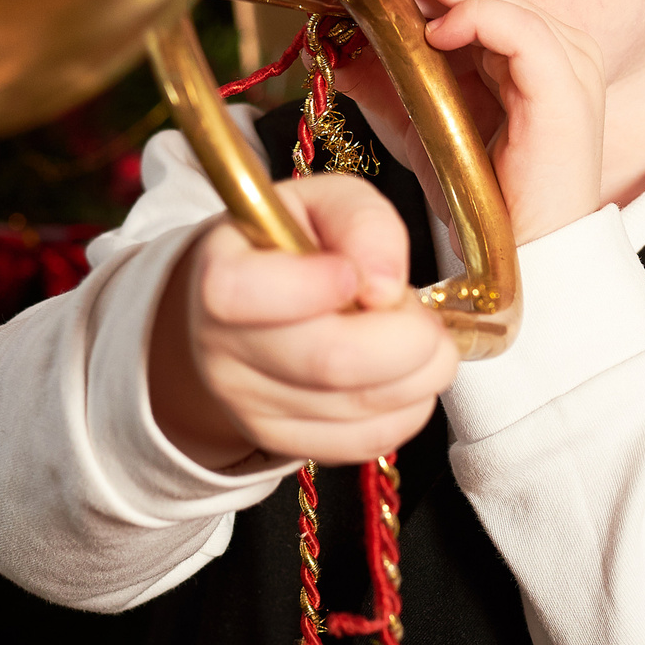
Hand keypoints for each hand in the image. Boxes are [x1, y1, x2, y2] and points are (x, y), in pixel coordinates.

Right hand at [149, 174, 455, 469]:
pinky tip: (406, 374)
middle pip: (328, 362)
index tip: (354, 274)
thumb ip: (361, 220)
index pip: (245, 293)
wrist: (248, 312)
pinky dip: (410, 406)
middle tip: (424, 317)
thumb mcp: (321, 203)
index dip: (315, 285)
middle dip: (407, 338)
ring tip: (418, 338)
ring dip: (419, 373)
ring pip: (359, 408)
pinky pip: (368, 439)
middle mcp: (222, 349)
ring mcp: (251, 406)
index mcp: (221, 274)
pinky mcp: (284, 442)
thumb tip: (384, 283)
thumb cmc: (288, 247)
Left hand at [340, 0, 606, 245]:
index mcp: (526, 45)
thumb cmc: (478, 196)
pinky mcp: (564, 89)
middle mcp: (555, 43)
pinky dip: (475, 19)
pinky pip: (521, 31)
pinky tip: (433, 32)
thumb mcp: (417, 124)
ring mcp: (567, 62)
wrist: (518, 260)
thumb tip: (329, 41)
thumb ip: (383, 78)